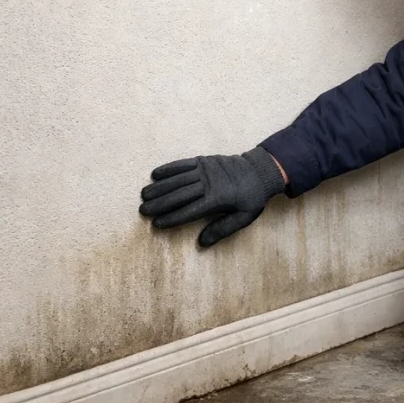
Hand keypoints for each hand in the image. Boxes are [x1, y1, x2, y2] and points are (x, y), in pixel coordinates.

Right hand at [139, 147, 285, 246]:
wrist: (261, 171)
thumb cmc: (252, 198)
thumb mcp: (244, 217)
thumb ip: (223, 229)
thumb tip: (202, 242)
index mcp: (218, 199)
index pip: (190, 211)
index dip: (172, 218)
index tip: (157, 224)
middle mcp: (209, 183)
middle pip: (179, 195)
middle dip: (160, 203)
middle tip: (143, 210)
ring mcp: (205, 170)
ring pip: (178, 179)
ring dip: (160, 187)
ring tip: (144, 195)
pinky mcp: (204, 160)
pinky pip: (183, 164)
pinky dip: (169, 168)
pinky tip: (155, 174)